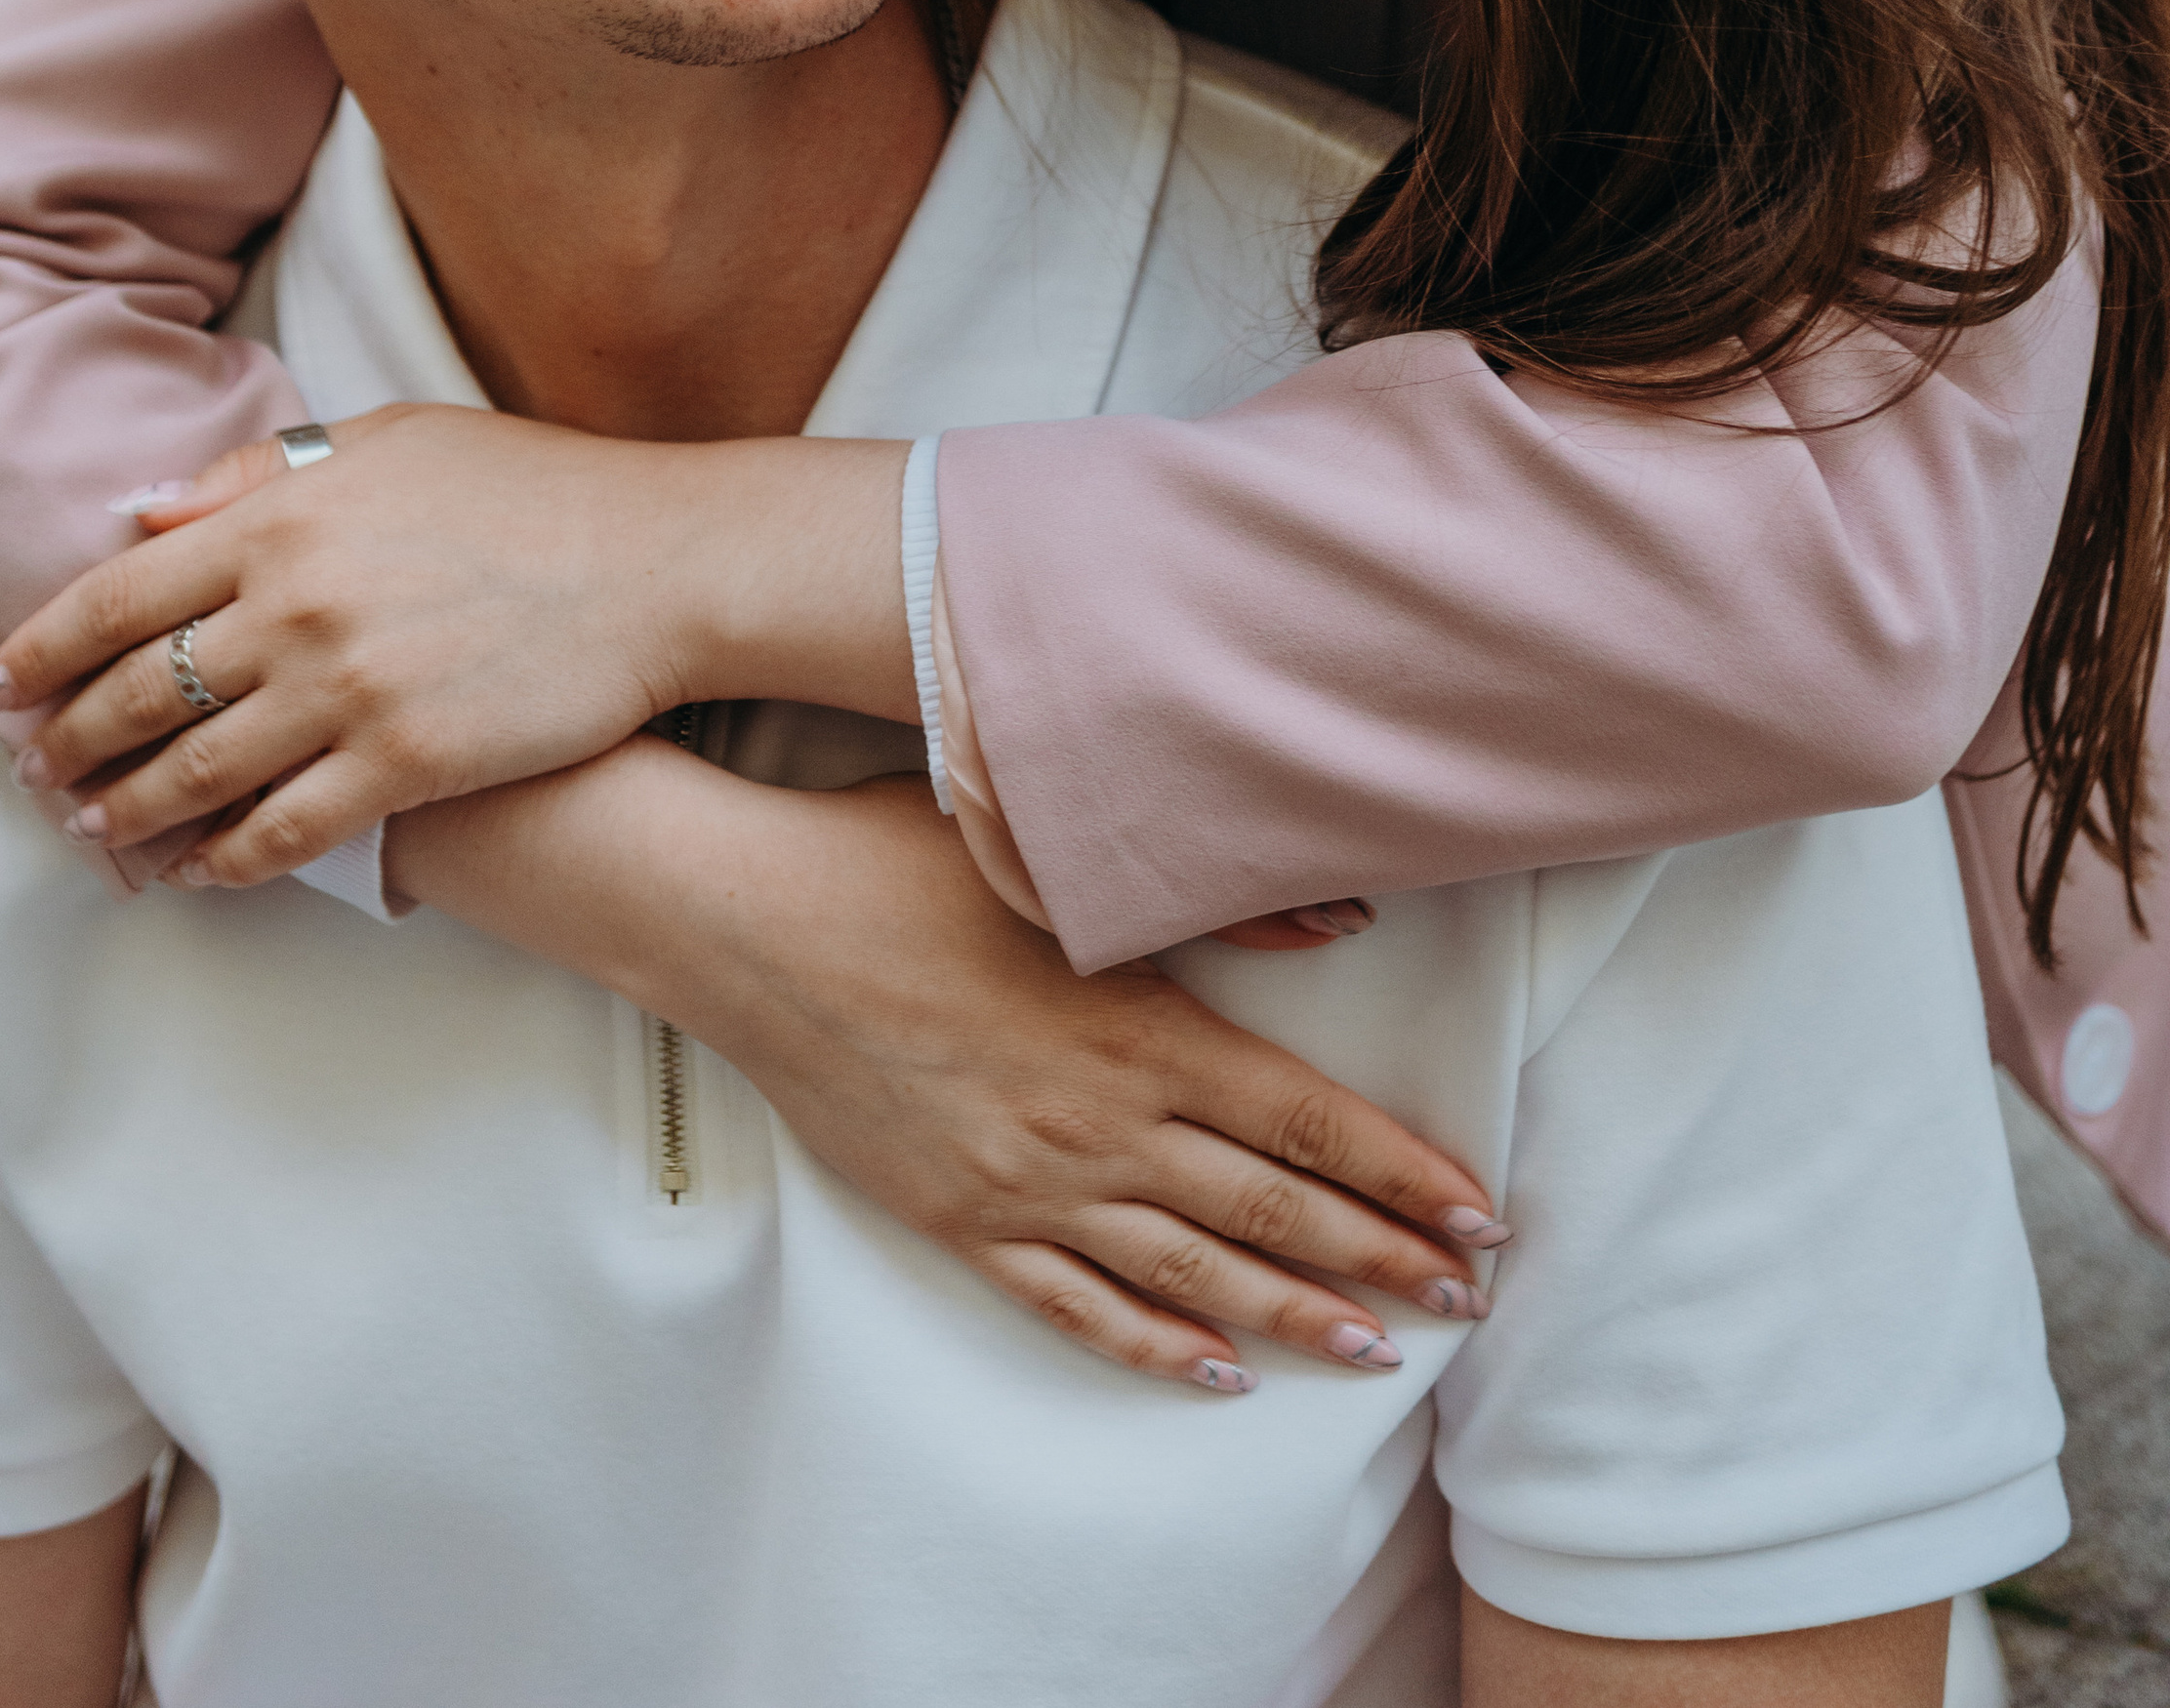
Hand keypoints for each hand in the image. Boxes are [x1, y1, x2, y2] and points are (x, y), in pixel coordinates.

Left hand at [0, 405, 909, 882]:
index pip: (116, 592)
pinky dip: (223, 861)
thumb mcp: (391, 438)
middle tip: (30, 772)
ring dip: (124, 814)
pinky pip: (281, 833)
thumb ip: (260, 471)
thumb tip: (150, 512)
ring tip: (93, 832)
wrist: (658, 562)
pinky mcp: (403, 764)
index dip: (41, 646)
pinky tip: (198, 871)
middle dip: (65, 741)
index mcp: (281, 514)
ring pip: (190, 776)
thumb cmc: (533, 488)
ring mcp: (345, 691)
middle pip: (134, 693)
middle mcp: (293, 604)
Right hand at [388, 751, 1509, 1384]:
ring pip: (1188, 1276)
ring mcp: (1026, 1182)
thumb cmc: (899, 860)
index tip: (1478, 1212)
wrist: (748, 923)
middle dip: (1380, 1257)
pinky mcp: (959, 1218)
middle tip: (1467, 1297)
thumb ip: (1208, 897)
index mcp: (1135, 1026)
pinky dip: (1149, 1347)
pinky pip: (1072, 1305)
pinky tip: (1209, 1373)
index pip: (1302, 1121)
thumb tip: (1345, 912)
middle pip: (1267, 1212)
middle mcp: (1096, 1121)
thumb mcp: (1049, 853)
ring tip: (1376, 1351)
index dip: (1399, 1174)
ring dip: (1291, 1318)